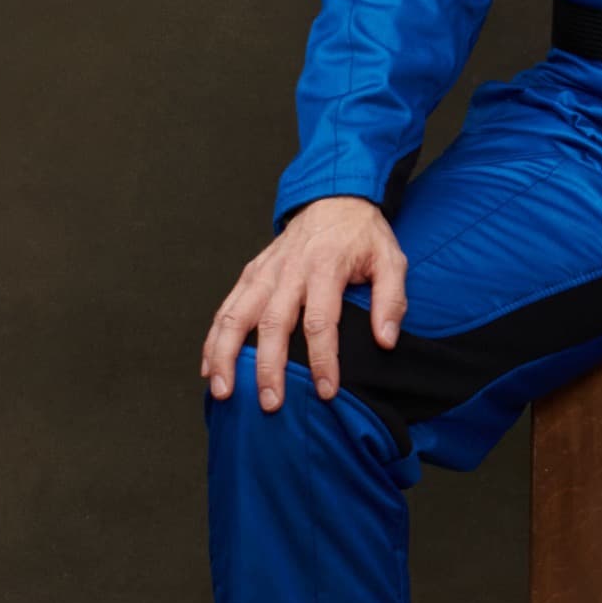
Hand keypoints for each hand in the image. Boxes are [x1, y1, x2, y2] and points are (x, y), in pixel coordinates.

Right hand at [203, 197, 405, 410]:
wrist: (335, 199)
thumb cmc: (363, 235)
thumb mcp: (391, 259)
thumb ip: (392, 299)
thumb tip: (386, 340)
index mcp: (325, 268)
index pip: (321, 322)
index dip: (323, 360)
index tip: (326, 391)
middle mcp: (289, 271)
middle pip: (272, 325)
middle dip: (268, 368)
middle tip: (270, 403)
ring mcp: (264, 273)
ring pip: (236, 317)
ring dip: (226, 356)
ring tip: (223, 391)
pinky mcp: (250, 274)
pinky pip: (225, 309)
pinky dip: (213, 339)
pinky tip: (209, 367)